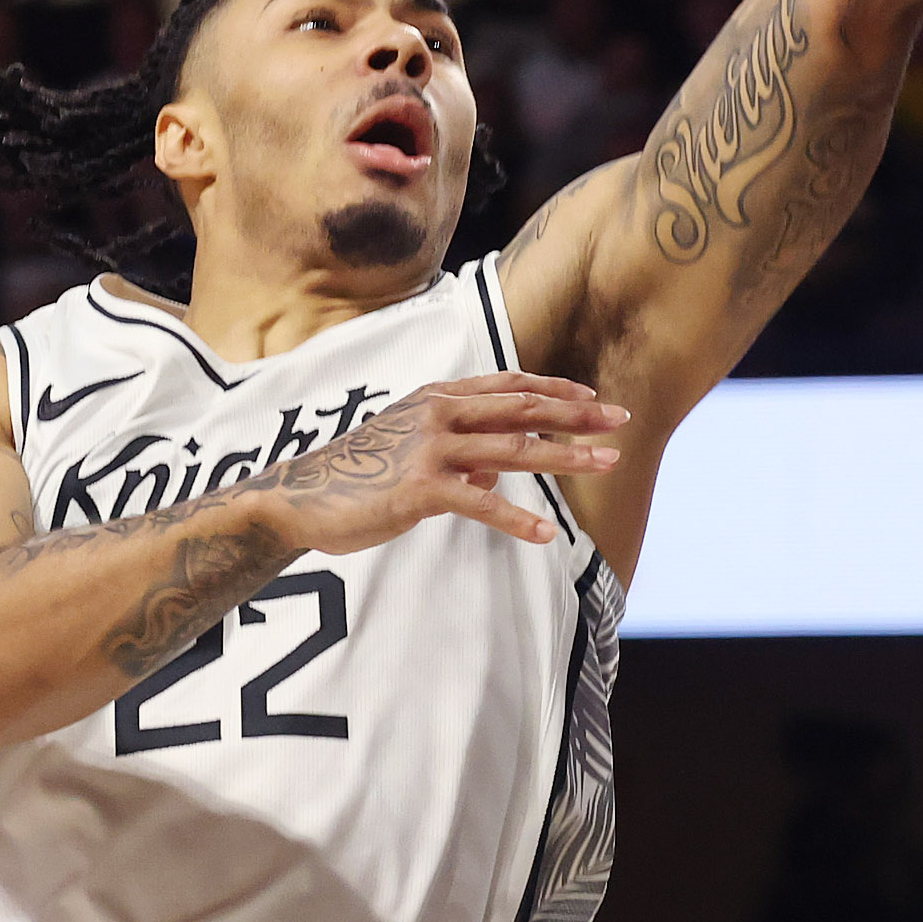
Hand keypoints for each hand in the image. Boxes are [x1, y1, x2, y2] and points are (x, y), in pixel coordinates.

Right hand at [265, 372, 625, 556]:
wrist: (302, 498)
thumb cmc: (357, 477)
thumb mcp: (410, 451)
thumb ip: (457, 453)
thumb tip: (497, 471)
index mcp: (436, 398)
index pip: (508, 386)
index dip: (554, 390)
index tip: (593, 398)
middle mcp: (438, 413)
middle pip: (522, 409)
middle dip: (577, 415)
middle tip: (620, 421)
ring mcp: (430, 448)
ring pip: (514, 449)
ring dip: (566, 457)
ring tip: (607, 463)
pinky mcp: (421, 487)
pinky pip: (481, 502)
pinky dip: (516, 518)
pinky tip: (544, 535)